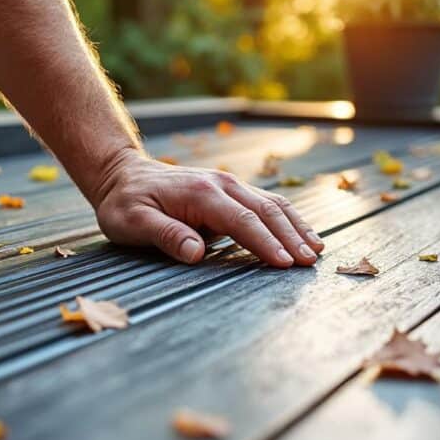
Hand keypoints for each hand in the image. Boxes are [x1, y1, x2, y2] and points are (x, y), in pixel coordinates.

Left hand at [90, 149, 322, 265]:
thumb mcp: (132, 222)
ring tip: (317, 251)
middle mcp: (222, 185)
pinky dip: (287, 219)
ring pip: (272, 204)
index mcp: (201, 194)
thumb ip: (165, 235)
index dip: (265, 243)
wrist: (122, 175)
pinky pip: (266, 203)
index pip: (243, 221)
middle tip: (311, 263)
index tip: (285, 264)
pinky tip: (302, 234)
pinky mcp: (230, 191)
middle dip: (291, 238)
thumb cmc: (125, 203)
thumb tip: (196, 253)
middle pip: (266, 211)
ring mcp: (228, 185)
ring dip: (296, 227)